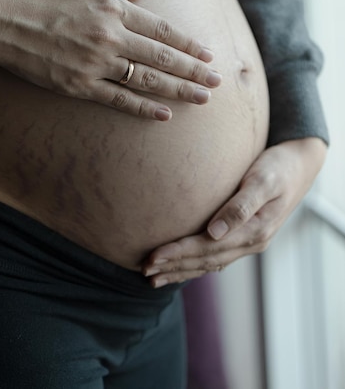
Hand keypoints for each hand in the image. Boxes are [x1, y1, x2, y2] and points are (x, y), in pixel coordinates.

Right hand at [0, 0, 220, 118]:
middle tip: (218, 81)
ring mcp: (95, 64)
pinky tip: (164, 115)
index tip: (208, 53)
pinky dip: (143, 108)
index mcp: (113, 9)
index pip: (162, 30)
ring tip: (202, 98)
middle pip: (162, 58)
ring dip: (178, 90)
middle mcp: (110, 38)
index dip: (188, 43)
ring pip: (147, 81)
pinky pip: (118, 99)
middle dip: (194, 70)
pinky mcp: (79, 86)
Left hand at [143, 137, 326, 285]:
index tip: (153, 257)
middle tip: (145, 271)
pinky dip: (195, 263)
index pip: (207, 247)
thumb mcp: (263, 181)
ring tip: (155, 277)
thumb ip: (241, 206)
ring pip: (209, 263)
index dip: (179, 253)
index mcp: (254, 231)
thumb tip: (215, 232)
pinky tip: (180, 266)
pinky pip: (216, 256)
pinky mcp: (244, 236)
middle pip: (205, 260)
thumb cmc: (278, 167)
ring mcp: (248, 242)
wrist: (299, 165)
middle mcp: (251, 242)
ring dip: (182, 270)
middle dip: (175, 266)